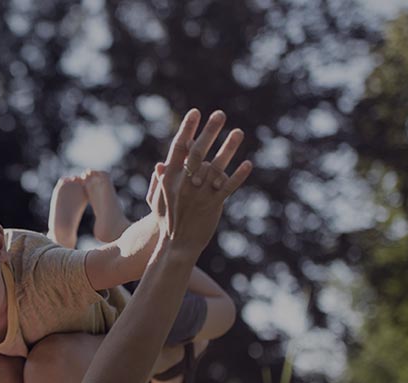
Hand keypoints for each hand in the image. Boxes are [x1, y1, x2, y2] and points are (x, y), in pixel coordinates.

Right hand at [147, 109, 252, 256]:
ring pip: (216, 167)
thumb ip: (159, 182)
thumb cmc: (167, 221)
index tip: (195, 113)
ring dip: (228, 148)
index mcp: (170, 178)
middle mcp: (185, 183)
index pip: (178, 148)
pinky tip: (248, 164)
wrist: (177, 245)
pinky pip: (228, 187)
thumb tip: (161, 164)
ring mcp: (200, 193)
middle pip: (198, 152)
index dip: (187, 130)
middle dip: (209, 132)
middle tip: (219, 114)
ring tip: (238, 132)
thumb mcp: (158, 201)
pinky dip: (238, 176)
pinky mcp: (214, 204)